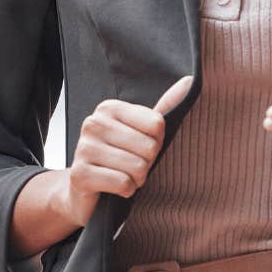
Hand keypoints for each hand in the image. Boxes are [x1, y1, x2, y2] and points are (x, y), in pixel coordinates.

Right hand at [51, 75, 191, 226]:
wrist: (84, 189)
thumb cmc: (119, 157)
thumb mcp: (140, 130)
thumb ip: (164, 106)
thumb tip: (190, 80)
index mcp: (109, 108)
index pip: (157, 124)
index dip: (157, 142)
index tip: (142, 147)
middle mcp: (94, 123)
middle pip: (149, 148)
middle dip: (147, 163)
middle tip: (131, 165)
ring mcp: (84, 148)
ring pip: (138, 168)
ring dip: (137, 179)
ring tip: (123, 175)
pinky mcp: (80, 174)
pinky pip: (123, 183)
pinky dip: (126, 191)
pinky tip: (114, 188)